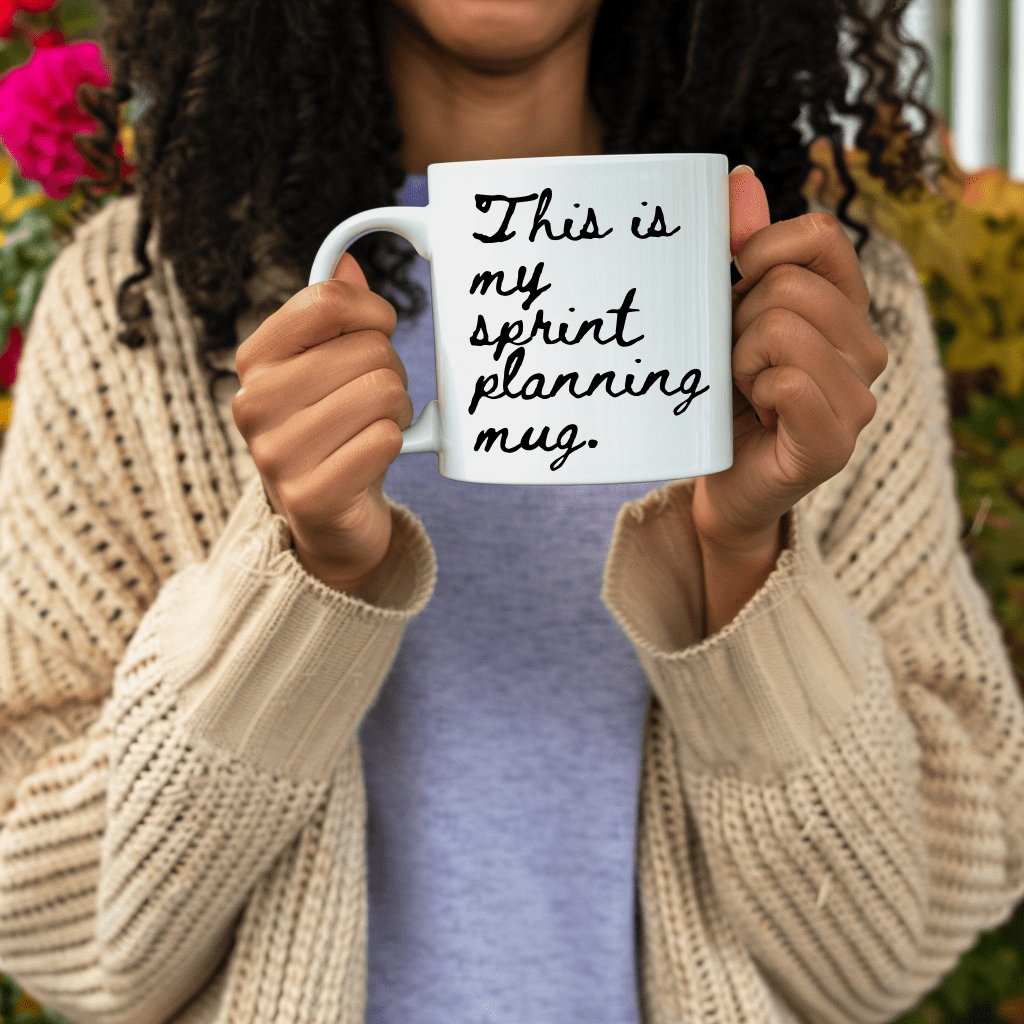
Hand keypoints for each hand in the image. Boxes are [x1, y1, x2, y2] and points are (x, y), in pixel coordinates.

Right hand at [231, 253, 412, 595]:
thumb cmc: (335, 431)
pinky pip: (385, 440)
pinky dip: (394, 446)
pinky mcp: (308, 496)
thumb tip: (347, 262)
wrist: (329, 518)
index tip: (379, 332)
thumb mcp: (329, 367)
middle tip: (376, 401)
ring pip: (383, 392)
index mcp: (256, 359)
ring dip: (398, 411)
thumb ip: (334, 316)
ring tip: (376, 428)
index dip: (372, 312)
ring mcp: (275, 453)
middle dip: (391, 372)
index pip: (326, 300)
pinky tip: (373, 459)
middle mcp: (253, 402)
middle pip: (367, 349)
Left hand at [692, 168, 887, 555]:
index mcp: (844, 307)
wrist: (716, 478)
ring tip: (744, 391)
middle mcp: (865, 348)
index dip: (761, 250)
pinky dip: (755, 391)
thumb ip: (737, 249)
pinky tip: (758, 413)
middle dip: (738, 322)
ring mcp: (858, 398)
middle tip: (735, 363)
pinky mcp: (833, 443)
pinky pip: (789, 381)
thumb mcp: (725, 315)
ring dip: (740, 361)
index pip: (819, 235)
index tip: (735, 289)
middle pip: (789, 286)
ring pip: (783, 330)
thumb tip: (740, 178)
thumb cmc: (723, 393)